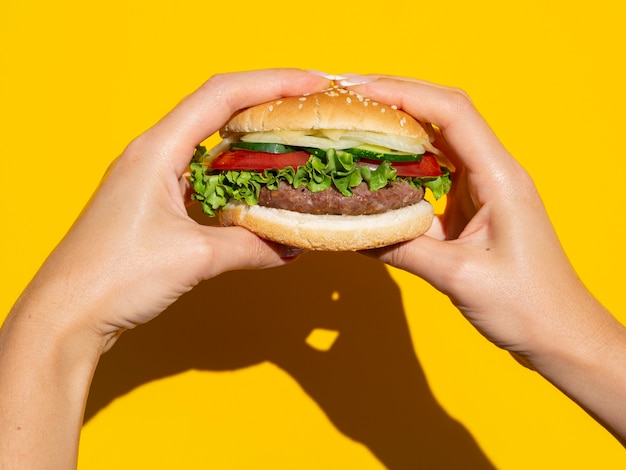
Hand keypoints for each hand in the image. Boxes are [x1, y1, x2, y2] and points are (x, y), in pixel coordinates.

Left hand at [16, 69, 330, 350]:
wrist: (69, 313)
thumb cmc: (114, 276)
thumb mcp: (194, 257)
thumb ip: (250, 246)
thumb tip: (288, 247)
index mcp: (157, 150)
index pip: (221, 96)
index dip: (271, 83)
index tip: (310, 84)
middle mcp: (151, 154)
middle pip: (216, 110)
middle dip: (265, 104)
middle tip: (307, 110)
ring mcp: (150, 177)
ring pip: (209, 144)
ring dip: (249, 142)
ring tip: (289, 144)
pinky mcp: (152, 202)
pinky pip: (200, 176)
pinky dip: (232, 176)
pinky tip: (255, 189)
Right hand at [352, 76, 625, 443]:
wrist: (558, 331)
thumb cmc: (525, 304)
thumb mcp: (458, 277)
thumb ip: (402, 249)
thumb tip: (351, 231)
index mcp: (500, 178)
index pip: (452, 114)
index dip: (405, 93)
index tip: (361, 92)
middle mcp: (494, 173)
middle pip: (443, 116)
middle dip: (397, 100)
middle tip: (349, 100)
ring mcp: (484, 188)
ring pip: (438, 141)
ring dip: (399, 128)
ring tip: (357, 123)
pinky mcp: (473, 206)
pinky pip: (434, 172)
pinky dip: (404, 163)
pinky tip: (377, 167)